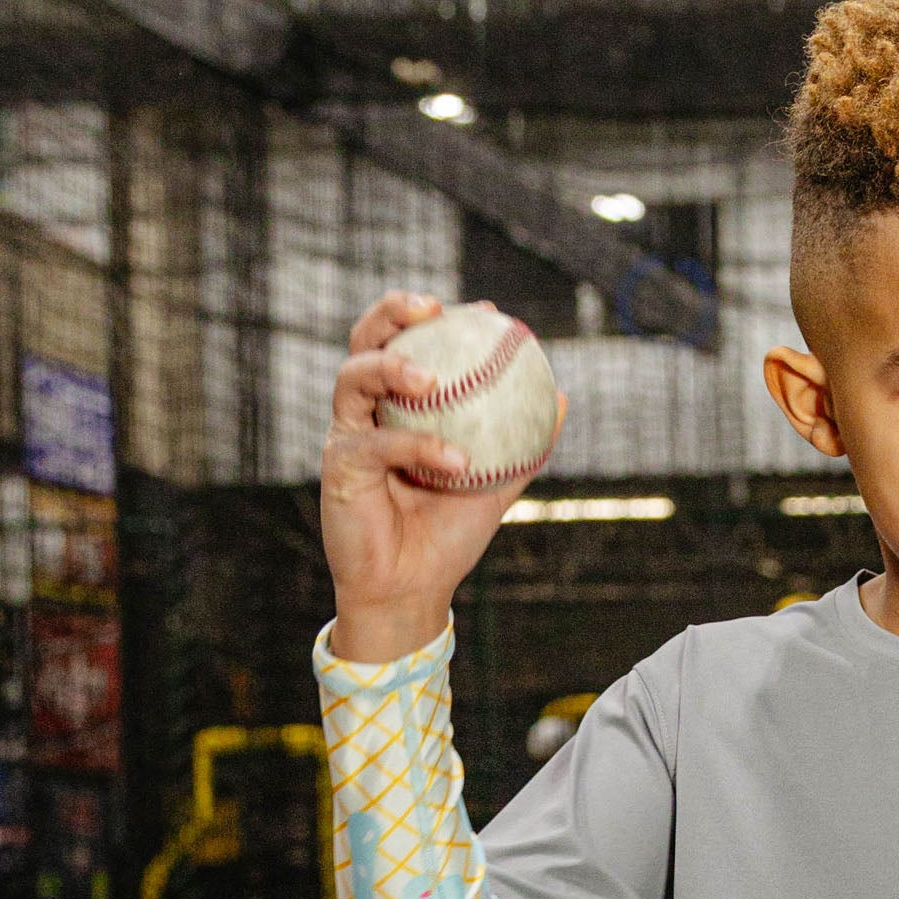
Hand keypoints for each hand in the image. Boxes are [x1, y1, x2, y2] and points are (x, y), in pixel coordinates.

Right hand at [320, 292, 564, 662]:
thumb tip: (560, 395)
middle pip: (366, 340)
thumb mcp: (495, 484)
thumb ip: (522, 443)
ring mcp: (349, 434)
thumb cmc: (446, 538)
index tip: (487, 311)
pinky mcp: (338, 465)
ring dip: (392, 367)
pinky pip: (376, 443)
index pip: (413, 346)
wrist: (413, 590)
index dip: (444, 319)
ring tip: (431, 378)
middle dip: (394, 312)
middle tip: (434, 308)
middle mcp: (369, 412)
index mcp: (400, 408)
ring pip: (354, 376)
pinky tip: (456, 460)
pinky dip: (416, 446)